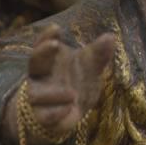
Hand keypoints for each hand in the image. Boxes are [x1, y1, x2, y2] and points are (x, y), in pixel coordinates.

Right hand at [4, 24, 114, 144]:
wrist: (71, 110)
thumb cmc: (77, 80)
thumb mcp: (89, 66)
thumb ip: (97, 54)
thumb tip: (111, 36)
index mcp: (49, 60)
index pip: (42, 45)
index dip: (46, 36)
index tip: (56, 27)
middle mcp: (39, 77)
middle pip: (34, 63)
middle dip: (42, 53)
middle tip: (54, 45)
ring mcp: (39, 97)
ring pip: (37, 94)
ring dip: (54, 94)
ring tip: (73, 94)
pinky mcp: (43, 117)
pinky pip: (46, 115)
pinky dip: (56, 112)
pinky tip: (70, 109)